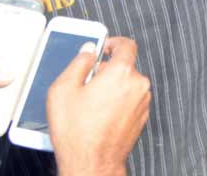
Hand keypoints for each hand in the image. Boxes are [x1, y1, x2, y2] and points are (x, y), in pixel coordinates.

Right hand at [48, 37, 150, 175]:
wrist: (92, 162)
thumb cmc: (77, 130)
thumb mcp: (63, 89)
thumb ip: (78, 63)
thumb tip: (88, 50)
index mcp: (122, 72)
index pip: (127, 45)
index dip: (114, 43)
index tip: (104, 48)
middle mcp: (138, 84)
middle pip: (125, 66)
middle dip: (107, 71)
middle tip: (87, 84)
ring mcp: (143, 101)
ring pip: (128, 84)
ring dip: (113, 87)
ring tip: (92, 105)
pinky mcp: (142, 116)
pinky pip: (131, 100)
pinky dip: (119, 102)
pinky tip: (101, 116)